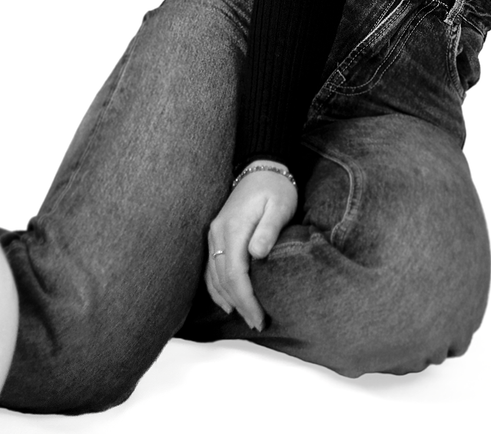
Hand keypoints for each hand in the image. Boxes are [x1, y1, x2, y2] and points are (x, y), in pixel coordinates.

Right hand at [204, 166, 297, 330]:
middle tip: (257, 322)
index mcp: (233, 229)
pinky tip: (226, 300)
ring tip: (245, 317)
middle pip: (223, 279)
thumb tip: (256, 254)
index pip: (235, 274)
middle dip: (239, 304)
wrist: (261, 168)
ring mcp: (213, 236)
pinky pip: (211, 268)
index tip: (259, 316)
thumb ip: (268, 230)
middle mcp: (217, 235)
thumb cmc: (275, 189)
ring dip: (227, 299)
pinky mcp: (216, 236)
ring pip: (214, 276)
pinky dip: (217, 287)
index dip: (246, 299)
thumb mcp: (279, 206)